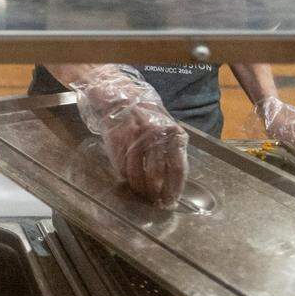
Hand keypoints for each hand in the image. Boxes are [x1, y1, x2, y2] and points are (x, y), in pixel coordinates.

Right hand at [70, 65, 188, 207]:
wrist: (117, 93)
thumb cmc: (144, 109)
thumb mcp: (165, 123)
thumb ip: (171, 146)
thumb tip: (174, 176)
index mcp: (171, 133)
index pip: (177, 168)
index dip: (174, 188)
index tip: (171, 200)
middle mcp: (154, 136)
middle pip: (156, 175)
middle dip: (156, 192)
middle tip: (155, 202)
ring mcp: (133, 139)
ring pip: (137, 174)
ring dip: (139, 189)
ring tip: (142, 195)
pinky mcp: (117, 141)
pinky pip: (122, 167)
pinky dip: (126, 178)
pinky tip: (129, 181)